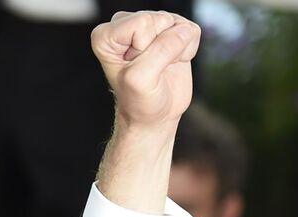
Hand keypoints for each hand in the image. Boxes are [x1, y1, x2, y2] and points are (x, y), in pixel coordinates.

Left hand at [91, 10, 200, 131]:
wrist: (154, 116)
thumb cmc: (139, 102)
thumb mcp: (141, 80)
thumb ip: (160, 51)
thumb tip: (185, 31)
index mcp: (106, 35)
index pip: (142, 23)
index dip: (145, 49)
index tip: (137, 68)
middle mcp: (126, 24)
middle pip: (160, 19)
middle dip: (162, 48)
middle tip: (151, 69)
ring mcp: (151, 26)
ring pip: (178, 23)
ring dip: (176, 50)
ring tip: (161, 67)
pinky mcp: (172, 30)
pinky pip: (191, 30)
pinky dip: (187, 50)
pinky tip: (172, 63)